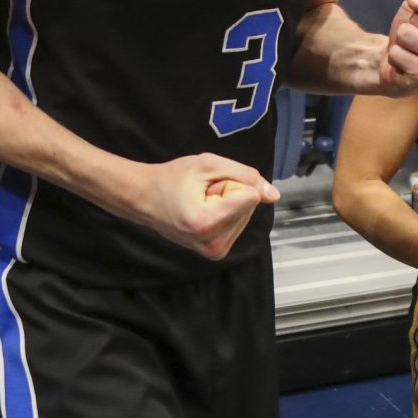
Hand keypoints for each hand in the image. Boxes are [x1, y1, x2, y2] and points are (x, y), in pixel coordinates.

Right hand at [132, 154, 278, 259]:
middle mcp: (213, 244)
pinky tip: (204, 211)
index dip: (231, 182)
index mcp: (207, 223)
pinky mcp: (216, 253)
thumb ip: (245, 175)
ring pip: (246, 215)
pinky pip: (238, 224)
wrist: (144, 199)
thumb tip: (273, 195)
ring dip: (228, 204)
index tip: (207, 185)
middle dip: (230, 193)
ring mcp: (214, 252)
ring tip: (201, 201)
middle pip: (249, 206)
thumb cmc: (171, 178)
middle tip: (202, 192)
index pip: (250, 196)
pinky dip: (226, 214)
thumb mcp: (208, 164)